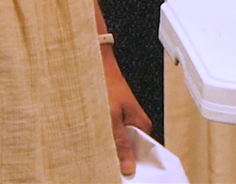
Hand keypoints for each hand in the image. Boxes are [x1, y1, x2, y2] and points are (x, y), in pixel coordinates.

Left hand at [103, 45, 152, 176]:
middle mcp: (135, 125)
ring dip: (107, 149)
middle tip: (105, 166)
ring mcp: (123, 122)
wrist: (94, 63)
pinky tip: (91, 140)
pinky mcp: (112, 118)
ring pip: (117, 144)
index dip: (133, 167)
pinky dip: (101, 140)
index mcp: (142, 126)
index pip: (144, 156)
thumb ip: (120, 143)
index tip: (122, 176)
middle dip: (118, 160)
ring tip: (96, 152)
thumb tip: (129, 167)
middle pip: (129, 152)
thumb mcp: (111, 118)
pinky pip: (110, 136)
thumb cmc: (105, 84)